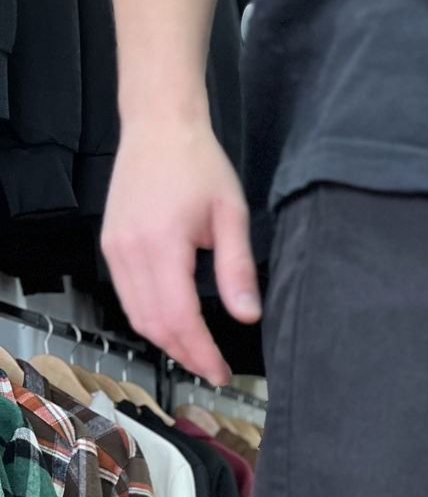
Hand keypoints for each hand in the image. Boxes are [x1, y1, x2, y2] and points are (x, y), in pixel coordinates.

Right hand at [101, 120, 260, 385]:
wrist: (158, 124)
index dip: (201, 352)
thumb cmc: (197, 162)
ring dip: (166, 342)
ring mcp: (115, 248)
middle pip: (154, 324)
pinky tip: (173, 327)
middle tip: (212, 371)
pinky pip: (127, 297)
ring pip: (137, 316)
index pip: (180, 317)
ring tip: (196, 355)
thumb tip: (247, 316)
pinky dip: (150, 320)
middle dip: (185, 354)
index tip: (221, 372)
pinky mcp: (111, 245)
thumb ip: (237, 268)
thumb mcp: (231, 215)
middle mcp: (130, 250)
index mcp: (162, 243)